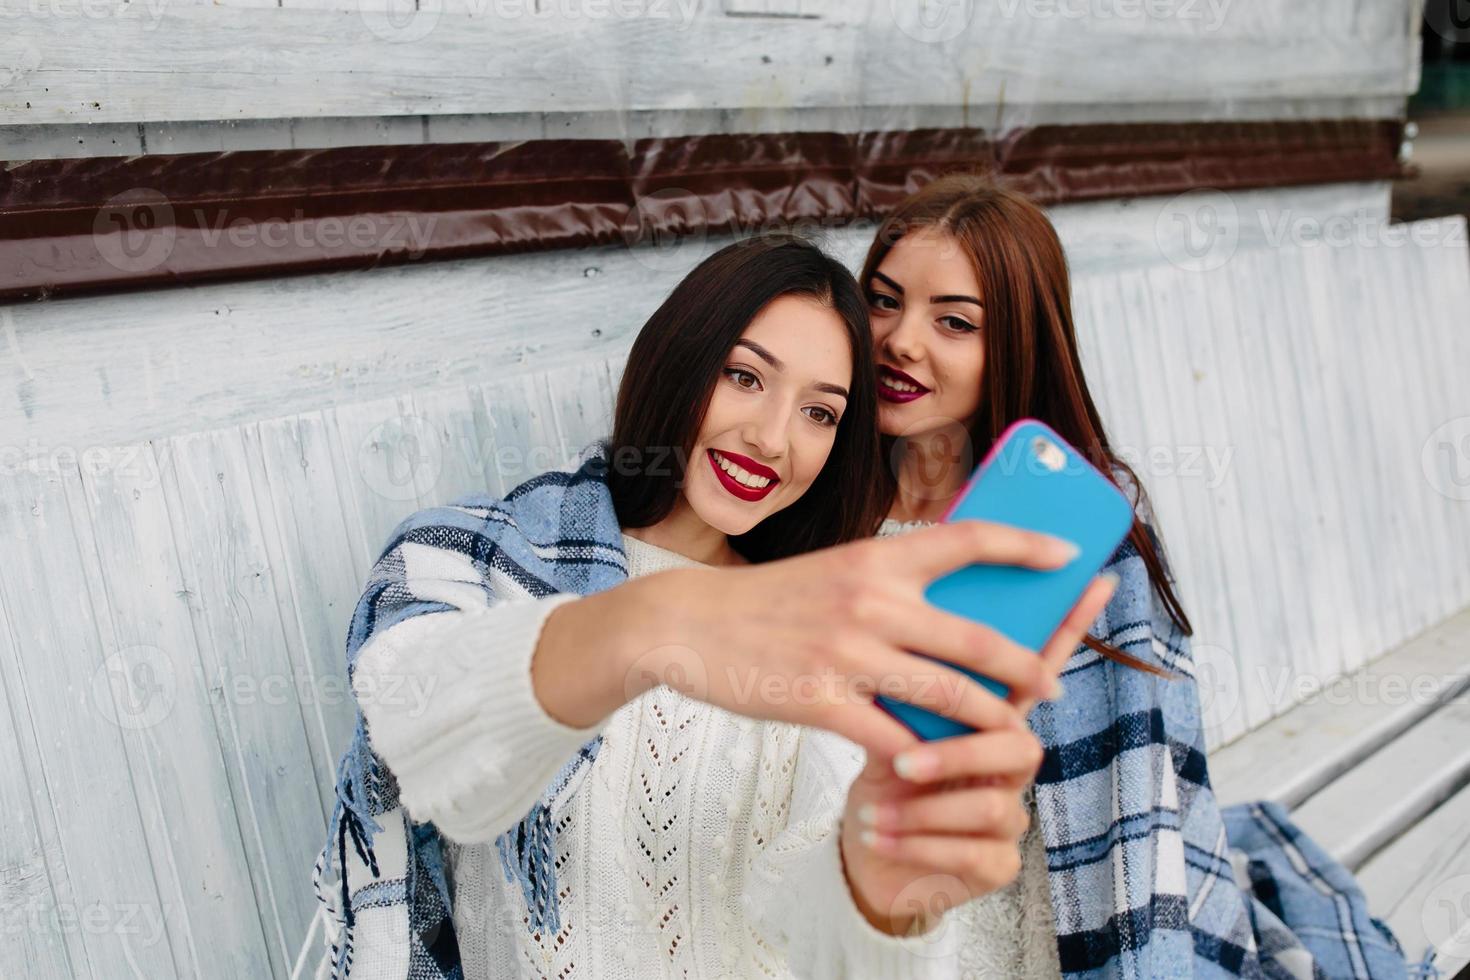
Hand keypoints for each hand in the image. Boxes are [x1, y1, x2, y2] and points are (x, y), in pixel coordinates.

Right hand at [635, 520, 1086, 759]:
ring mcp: (847, 653)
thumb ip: (890, 583)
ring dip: (990, 718)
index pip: (966, 539)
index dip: (1023, 544)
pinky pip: (888, 736)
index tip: (1064, 553)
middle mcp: (870, 601)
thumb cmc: (769, 600)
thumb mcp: (834, 572)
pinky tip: (935, 767)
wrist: (688, 624)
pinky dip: (919, 756)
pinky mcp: (820, 700)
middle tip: (1051, 681)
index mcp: (876, 559)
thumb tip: (954, 603)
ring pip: (946, 693)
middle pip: (975, 637)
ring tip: (1012, 730)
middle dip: (1025, 664)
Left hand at [835, 573, 1117, 934]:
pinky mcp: (995, 864)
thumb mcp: (884, 716)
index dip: (1070, 626)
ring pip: (996, 805)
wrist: (860, 848)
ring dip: (928, 808)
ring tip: (876, 810)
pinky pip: (973, 854)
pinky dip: (918, 845)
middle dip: (958, 752)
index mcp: (990, 715)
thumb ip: (906, 679)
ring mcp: (1010, 812)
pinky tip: (876, 836)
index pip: (1034, 665)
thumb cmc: (881, 771)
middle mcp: (1010, 762)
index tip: (1097, 577)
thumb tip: (903, 623)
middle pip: (1018, 743)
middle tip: (903, 760)